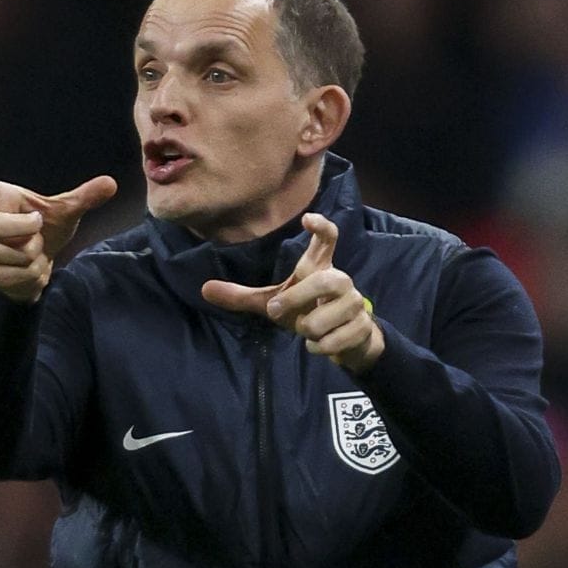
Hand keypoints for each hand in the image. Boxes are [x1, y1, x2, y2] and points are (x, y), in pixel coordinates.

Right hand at [0, 167, 117, 303]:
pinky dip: (33, 274)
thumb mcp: (66, 212)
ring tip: (35, 251)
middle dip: (28, 230)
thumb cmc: (45, 230)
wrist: (38, 266)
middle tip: (39, 229)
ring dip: (35, 256)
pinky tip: (31, 269)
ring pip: (15, 254)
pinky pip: (15, 274)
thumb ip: (85, 197)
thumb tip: (111, 183)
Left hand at [201, 213, 384, 373]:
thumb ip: (242, 297)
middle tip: (277, 312)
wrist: (348, 341)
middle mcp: (341, 281)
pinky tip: (321, 344)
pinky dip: (319, 348)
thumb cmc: (307, 313)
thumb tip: (204, 289)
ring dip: (308, 331)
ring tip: (310, 331)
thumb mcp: (274, 304)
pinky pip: (332, 341)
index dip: (320, 227)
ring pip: (322, 319)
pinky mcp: (362, 326)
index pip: (327, 239)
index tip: (307, 219)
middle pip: (324, 281)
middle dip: (297, 299)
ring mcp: (355, 303)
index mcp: (320, 268)